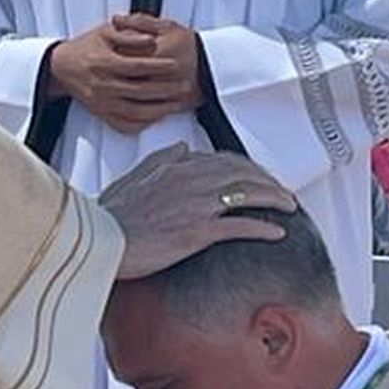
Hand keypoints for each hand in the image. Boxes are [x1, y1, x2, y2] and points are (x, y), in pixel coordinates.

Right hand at [50, 16, 203, 133]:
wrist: (62, 67)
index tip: (176, 65)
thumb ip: (129, 34)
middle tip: (185, 87)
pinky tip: (157, 117)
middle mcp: (103, 85)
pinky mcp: (101, 114)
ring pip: (136, 111)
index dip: (159, 66)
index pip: (138, 67)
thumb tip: (150, 40)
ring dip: (159, 110)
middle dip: (166, 90)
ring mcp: (102, 103)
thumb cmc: (86, 46)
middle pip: (140, 91)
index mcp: (105, 63)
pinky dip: (142, 123)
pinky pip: (124, 124)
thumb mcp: (105, 32)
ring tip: (177, 104)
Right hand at [102, 145, 296, 279]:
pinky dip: (264, 227)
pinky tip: (279, 232)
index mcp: (177, 165)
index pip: (223, 161)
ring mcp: (197, 205)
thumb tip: (183, 148)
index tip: (259, 178)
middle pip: (243, 174)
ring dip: (275, 199)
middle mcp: (192, 180)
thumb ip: (161, 160)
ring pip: (249, 195)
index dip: (247, 169)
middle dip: (268, 181)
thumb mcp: (133, 178)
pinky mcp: (199, 232)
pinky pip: (241, 226)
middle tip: (284, 193)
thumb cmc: (109, 216)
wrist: (98, 241)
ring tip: (290, 207)